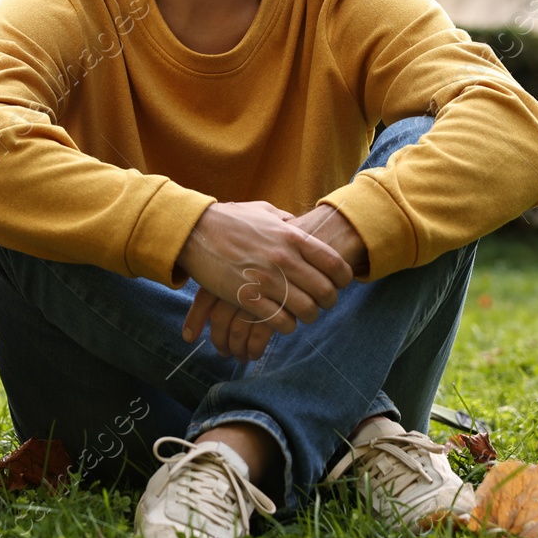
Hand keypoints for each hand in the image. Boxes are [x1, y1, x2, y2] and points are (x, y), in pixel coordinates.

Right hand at [175, 201, 353, 358]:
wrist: (193, 231)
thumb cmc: (228, 220)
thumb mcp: (262, 212)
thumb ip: (285, 220)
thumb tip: (299, 224)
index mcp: (292, 236)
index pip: (334, 264)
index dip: (343, 279)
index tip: (339, 284)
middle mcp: (284, 259)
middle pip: (324, 291)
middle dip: (328, 302)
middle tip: (322, 304)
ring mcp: (266, 279)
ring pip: (306, 310)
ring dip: (307, 317)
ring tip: (302, 315)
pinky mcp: (247, 298)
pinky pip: (280, 322)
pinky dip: (286, 326)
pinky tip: (282, 321)